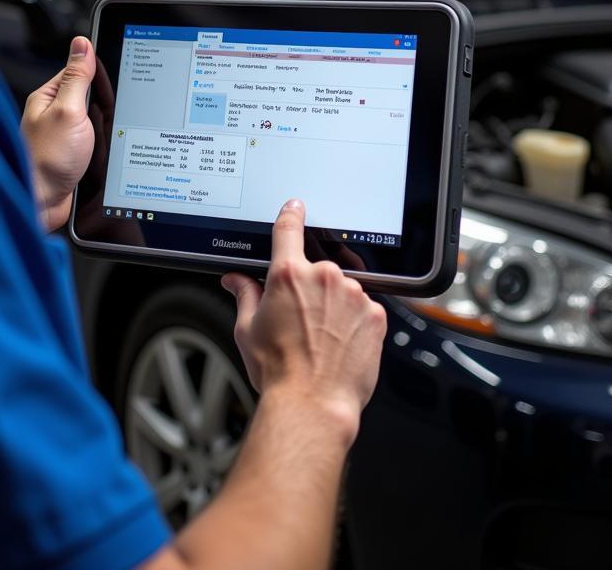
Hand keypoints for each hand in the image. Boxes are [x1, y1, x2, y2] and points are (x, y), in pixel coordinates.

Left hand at [21, 36, 95, 231]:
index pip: (78, 70)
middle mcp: (54, 115)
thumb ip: (77, 77)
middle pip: (90, 96)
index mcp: (48, 97)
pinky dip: (103, 146)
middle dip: (105, 105)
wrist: (40, 205)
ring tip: (102, 140)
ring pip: (95, 122)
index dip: (99, 72)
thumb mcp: (67, 110)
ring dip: (105, 129)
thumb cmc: (45, 160)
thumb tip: (81, 44)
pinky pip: (95, 143)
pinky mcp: (73, 156)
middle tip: (107, 116)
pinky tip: (105, 153)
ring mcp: (64, 136)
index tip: (117, 76)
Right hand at [221, 200, 386, 442]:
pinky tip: (339, 344)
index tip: (296, 207)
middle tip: (299, 319)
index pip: (289, 229)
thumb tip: (236, 280)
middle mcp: (324, 277)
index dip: (291, 214)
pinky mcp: (375, 314)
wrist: (313, 404)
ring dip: (333, 305)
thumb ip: (244, 294)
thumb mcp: (247, 329)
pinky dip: (353, 321)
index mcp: (288, 274)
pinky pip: (363, 308)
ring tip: (321, 338)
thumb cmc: (280, 371)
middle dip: (309, 287)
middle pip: (316, 268)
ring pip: (342, 290)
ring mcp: (353, 294)